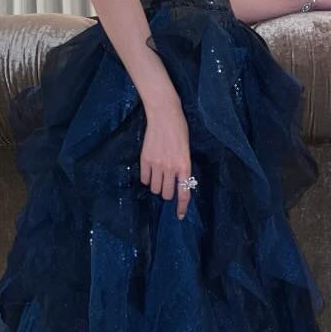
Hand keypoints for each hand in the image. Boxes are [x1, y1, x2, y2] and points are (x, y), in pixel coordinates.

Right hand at [141, 98, 195, 219]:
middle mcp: (170, 168)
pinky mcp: (145, 160)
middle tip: (168, 184)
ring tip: (159, 176)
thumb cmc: (179, 130)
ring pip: (155, 188)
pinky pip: (144, 179)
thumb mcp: (186, 150)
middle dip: (168, 192)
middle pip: (167, 194)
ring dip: (157, 186)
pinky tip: (150, 170)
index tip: (179, 216)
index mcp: (184, 165)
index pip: (184, 193)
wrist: (164, 115)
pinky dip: (147, 179)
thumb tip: (178, 182)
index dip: (181, 207)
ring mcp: (157, 164)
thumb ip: (182, 167)